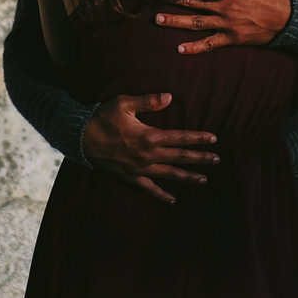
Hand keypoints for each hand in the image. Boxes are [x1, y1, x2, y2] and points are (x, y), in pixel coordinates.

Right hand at [83, 93, 218, 204]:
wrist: (80, 138)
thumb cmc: (102, 117)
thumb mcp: (124, 103)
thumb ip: (148, 101)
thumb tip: (169, 97)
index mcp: (149, 136)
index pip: (180, 137)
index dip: (198, 138)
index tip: (214, 139)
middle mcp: (148, 155)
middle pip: (180, 157)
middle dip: (200, 159)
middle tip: (217, 160)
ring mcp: (140, 168)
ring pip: (170, 174)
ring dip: (188, 177)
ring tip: (204, 179)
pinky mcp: (130, 177)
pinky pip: (149, 189)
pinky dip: (162, 195)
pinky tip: (173, 201)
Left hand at [158, 0, 292, 54]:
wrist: (290, 17)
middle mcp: (225, 6)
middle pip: (194, 2)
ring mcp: (227, 24)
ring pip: (196, 22)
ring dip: (175, 21)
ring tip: (158, 19)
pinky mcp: (232, 38)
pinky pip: (210, 44)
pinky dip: (195, 48)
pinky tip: (180, 49)